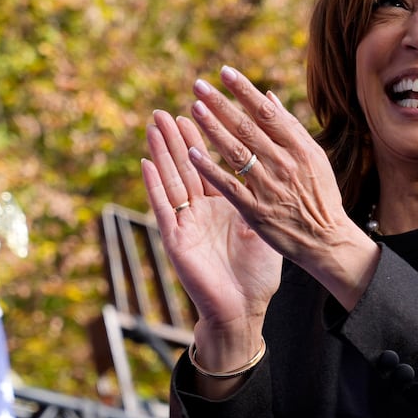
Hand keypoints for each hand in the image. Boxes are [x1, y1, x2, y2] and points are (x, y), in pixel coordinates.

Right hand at [142, 108, 279, 368]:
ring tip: (153, 125)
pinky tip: (146, 163)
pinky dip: (154, 185)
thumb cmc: (257, 273)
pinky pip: (163, 207)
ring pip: (171, 180)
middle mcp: (201, 211)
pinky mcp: (176, 239)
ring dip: (162, 153)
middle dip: (175, 138)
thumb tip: (270, 163)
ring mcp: (186, 223)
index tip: (196, 109)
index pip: (209, 165)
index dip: (201, 138)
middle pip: (185, 167)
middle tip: (164, 110)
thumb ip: (258, 195)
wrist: (244, 308)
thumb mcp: (262, 226)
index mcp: (223, 206)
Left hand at [185, 66, 378, 308]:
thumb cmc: (321, 196)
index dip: (244, 91)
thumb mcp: (315, 158)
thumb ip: (291, 127)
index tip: (224, 72)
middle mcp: (284, 164)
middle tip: (198, 85)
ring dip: (213, 130)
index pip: (267, 112)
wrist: (327, 241)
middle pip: (247, 128)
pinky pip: (229, 186)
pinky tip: (192, 153)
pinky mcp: (256, 211)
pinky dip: (210, 169)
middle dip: (221, 104)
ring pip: (236, 153)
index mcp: (299, 148)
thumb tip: (269, 96)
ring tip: (195, 110)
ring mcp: (269, 188)